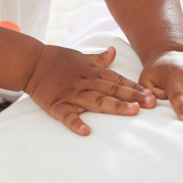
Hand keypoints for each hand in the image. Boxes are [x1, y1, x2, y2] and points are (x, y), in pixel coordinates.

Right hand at [24, 45, 155, 135]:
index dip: (134, 87)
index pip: (117, 80)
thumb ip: (99, 58)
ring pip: (96, 101)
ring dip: (114, 106)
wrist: (31, 62)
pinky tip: (86, 131)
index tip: (151, 94)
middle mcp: (85, 82)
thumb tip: (114, 51)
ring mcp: (71, 94)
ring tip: (131, 111)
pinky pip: (67, 115)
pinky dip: (76, 123)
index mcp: (91, 72)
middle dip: (132, 96)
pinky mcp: (57, 104)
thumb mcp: (80, 55)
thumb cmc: (57, 59)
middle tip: (150, 103)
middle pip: (112, 90)